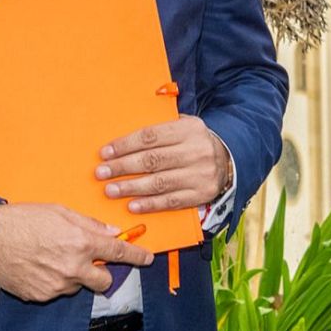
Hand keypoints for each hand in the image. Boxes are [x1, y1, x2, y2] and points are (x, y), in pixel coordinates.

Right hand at [0, 203, 153, 301]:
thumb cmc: (23, 220)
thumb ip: (89, 224)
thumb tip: (111, 232)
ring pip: (78, 286)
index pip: (119, 252)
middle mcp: (73, 267)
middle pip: (103, 281)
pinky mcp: (42, 295)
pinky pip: (57, 291)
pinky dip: (54, 281)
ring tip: (52, 257)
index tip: (147, 258)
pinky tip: (40, 266)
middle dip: (101, 273)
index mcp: (81, 242)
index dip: (137, 256)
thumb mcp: (60, 212)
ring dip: (74, 276)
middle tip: (89, 261)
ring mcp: (57, 285)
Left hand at [97, 115, 231, 213]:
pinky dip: (150, 204)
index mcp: (188, 129)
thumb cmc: (194, 141)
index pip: (151, 136)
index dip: (125, 145)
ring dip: (131, 187)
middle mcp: (196, 151)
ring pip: (159, 182)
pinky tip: (132, 205)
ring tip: (110, 190)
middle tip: (101, 173)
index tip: (105, 153)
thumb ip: (160, 129)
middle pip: (152, 160)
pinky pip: (171, 201)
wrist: (229, 160)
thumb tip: (123, 139)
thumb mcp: (183, 125)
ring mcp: (200, 174)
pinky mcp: (201, 194)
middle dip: (122, 167)